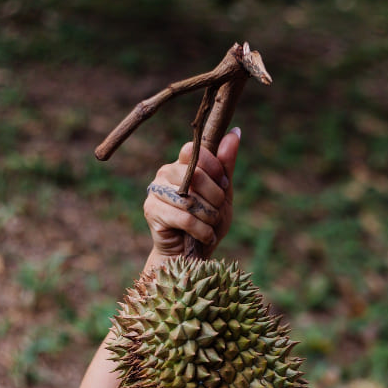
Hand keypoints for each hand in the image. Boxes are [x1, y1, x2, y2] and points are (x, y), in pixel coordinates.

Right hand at [144, 128, 239, 258]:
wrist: (192, 256)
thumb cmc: (208, 222)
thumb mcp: (223, 193)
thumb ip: (226, 165)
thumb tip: (236, 131)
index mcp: (181, 164)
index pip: (196, 151)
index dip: (214, 167)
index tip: (223, 185)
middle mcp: (165, 173)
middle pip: (195, 175)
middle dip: (215, 197)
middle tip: (218, 211)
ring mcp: (155, 191)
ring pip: (191, 199)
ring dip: (210, 217)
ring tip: (211, 226)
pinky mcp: (151, 211)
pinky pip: (184, 217)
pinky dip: (202, 230)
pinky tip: (206, 237)